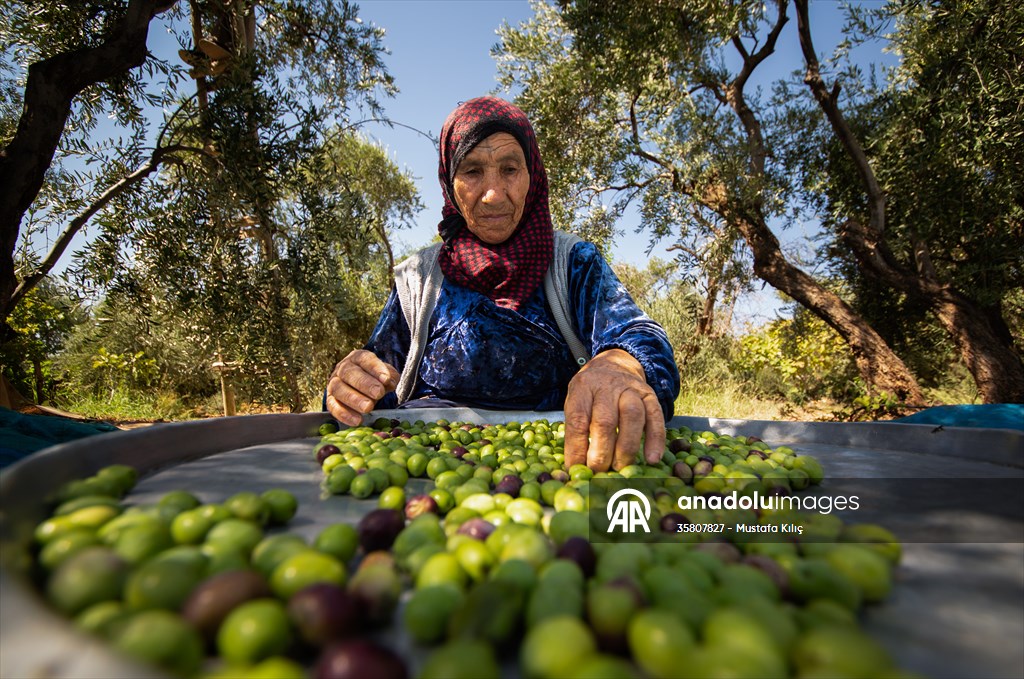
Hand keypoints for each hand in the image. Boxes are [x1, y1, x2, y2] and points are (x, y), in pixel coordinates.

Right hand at [325, 350, 399, 426]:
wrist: (361, 388)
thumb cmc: (375, 379)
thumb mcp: (385, 375)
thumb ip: (390, 376)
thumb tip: (389, 382)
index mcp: (358, 358)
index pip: (365, 359)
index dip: (376, 369)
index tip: (386, 379)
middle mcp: (343, 368)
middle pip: (349, 373)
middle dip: (365, 384)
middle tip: (378, 393)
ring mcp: (334, 383)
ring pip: (338, 389)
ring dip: (353, 399)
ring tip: (368, 408)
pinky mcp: (330, 399)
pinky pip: (333, 406)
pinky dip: (344, 414)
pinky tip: (357, 420)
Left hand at [563, 348, 664, 471]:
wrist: (615, 364)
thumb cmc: (591, 393)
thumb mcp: (575, 401)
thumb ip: (576, 429)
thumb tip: (575, 466)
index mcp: (582, 388)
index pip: (578, 420)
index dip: (577, 447)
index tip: (575, 468)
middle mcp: (607, 386)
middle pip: (605, 421)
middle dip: (602, 452)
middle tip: (599, 472)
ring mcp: (630, 389)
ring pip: (632, 417)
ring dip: (627, 447)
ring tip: (621, 468)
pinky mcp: (650, 395)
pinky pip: (656, 417)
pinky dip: (655, 439)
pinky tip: (652, 459)